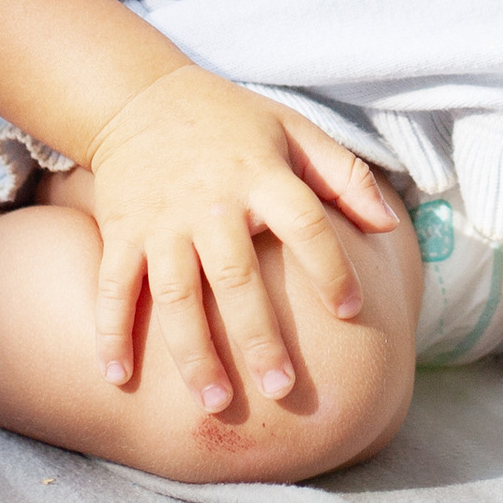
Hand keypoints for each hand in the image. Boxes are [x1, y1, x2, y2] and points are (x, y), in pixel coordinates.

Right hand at [80, 64, 397, 411]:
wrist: (142, 98)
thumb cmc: (232, 123)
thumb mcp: (293, 130)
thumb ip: (345, 176)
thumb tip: (390, 226)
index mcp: (262, 175)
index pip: (305, 224)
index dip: (331, 268)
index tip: (352, 312)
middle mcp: (212, 203)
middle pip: (238, 278)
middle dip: (259, 338)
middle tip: (283, 391)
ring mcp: (162, 221)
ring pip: (177, 297)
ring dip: (194, 354)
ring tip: (215, 404)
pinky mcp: (122, 231)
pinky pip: (114, 287)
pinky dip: (111, 332)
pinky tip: (118, 378)